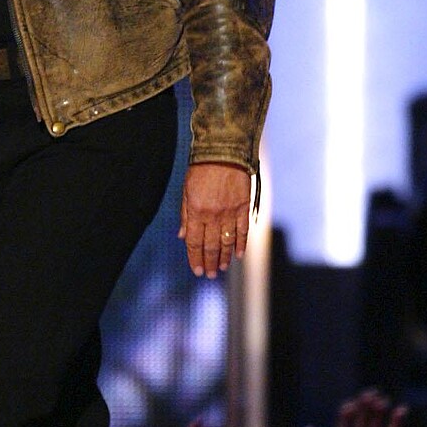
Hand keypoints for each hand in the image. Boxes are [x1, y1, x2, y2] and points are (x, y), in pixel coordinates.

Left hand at [178, 162, 251, 277]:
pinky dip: (241, 244)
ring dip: (225, 257)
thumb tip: (183, 237)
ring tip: (223, 268)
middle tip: (211, 275)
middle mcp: (212, 215)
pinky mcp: (243, 206)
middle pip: (211, 245)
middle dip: (210, 262)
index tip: (197, 271)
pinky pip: (242, 230)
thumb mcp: (186, 191)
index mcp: (196, 212)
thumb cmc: (201, 170)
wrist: (223, 152)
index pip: (194, 242)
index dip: (195, 258)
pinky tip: (239, 255)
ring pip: (227, 241)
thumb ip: (185, 215)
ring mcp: (229, 212)